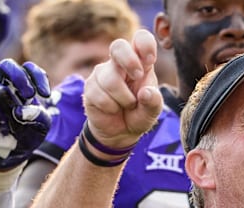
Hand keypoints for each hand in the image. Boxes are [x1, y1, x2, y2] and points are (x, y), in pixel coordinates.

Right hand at [0, 59, 50, 170]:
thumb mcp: (42, 126)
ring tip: (16, 122)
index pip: (29, 69)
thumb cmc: (29, 133)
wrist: (13, 153)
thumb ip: (39, 116)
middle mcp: (5, 87)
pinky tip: (1, 122)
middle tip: (29, 95)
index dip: (38, 76)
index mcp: (23, 87)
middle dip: (19, 77)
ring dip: (12, 106)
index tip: (46, 95)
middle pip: (6, 65)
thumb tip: (19, 112)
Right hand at [82, 30, 162, 148]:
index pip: (141, 39)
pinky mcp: (90, 86)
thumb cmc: (138, 115)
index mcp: (141, 63)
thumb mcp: (152, 112)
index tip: (150, 59)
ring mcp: (103, 73)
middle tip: (137, 76)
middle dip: (129, 61)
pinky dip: (111, 107)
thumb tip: (146, 93)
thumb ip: (154, 102)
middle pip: (118, 46)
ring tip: (127, 106)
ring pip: (111, 79)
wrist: (119, 132)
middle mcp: (120, 63)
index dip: (145, 44)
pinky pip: (100, 95)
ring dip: (124, 99)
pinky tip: (113, 110)